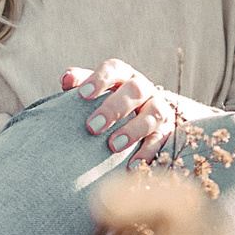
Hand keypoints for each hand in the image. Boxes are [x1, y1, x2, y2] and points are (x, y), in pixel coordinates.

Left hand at [61, 59, 179, 168]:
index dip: (99, 79)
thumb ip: (81, 83)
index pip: (114, 69)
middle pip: (135, 90)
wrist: (146, 114)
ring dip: (132, 130)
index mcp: (124, 76)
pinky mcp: (167, 129)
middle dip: (113, 109)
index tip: (82, 95)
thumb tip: (66, 80)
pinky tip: (131, 166)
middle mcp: (144, 88)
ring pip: (153, 114)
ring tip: (113, 147)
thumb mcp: (98, 90)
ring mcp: (159, 107)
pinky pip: (161, 140)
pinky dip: (147, 152)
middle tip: (92, 127)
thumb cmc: (110, 102)